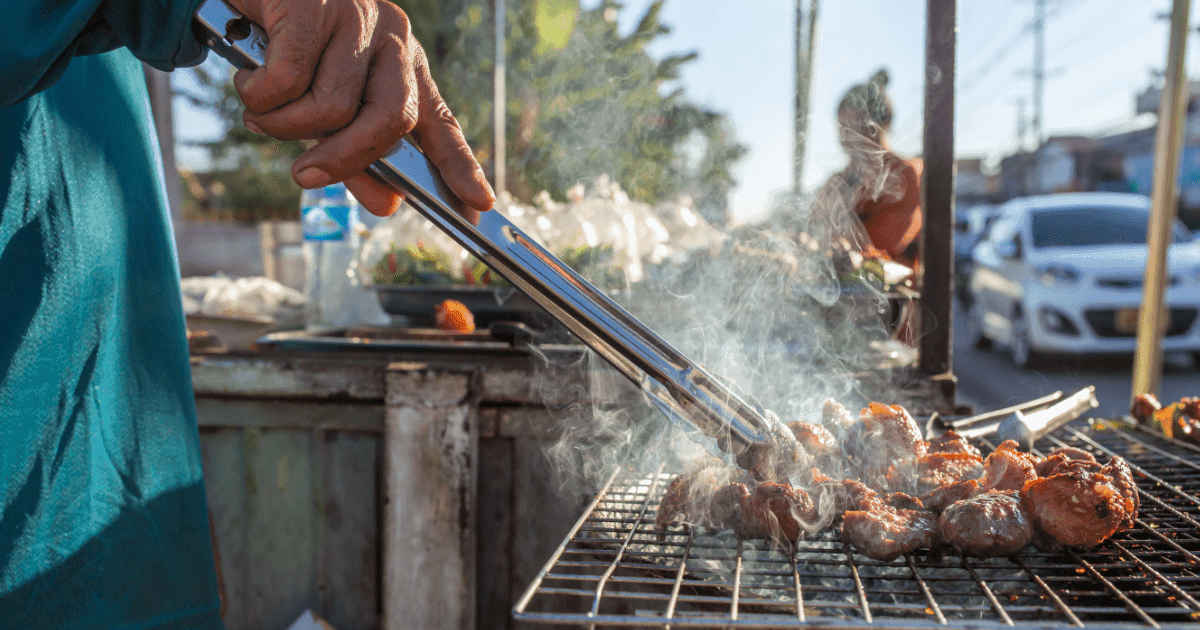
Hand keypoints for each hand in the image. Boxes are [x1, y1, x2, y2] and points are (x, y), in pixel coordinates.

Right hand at [224, 0, 493, 220]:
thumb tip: (387, 204)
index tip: (480, 201)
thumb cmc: (286, 49)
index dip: (461, 164)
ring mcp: (355, 18)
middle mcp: (391, 38)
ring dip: (284, 125)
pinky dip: (259, 96)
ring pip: (333, 107)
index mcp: (405, 65)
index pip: (440, 120)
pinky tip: (249, 81)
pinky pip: (287, 81)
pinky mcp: (310, 6)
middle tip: (305, 174)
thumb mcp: (325, 106)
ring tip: (261, 111)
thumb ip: (356, 155)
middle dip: (346, 159)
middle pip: (392, 120)